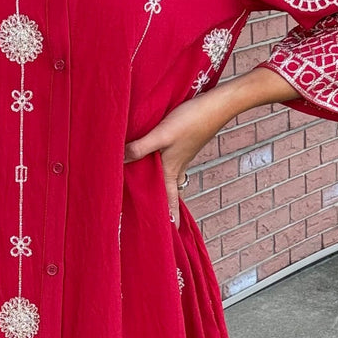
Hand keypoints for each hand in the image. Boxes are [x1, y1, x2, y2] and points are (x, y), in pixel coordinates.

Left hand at [123, 85, 237, 225]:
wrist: (217, 105)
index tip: (169, 233)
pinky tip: (148, 159)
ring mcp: (180, 156)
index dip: (169, 217)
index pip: (169, 201)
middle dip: (160, 204)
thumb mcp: (162, 135)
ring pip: (165, 176)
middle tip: (147, 216)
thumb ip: (140, 148)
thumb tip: (120, 161)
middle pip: (166, 191)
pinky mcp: (181, 144)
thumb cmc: (191, 120)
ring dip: (157, 185)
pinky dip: (157, 166)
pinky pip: (166, 161)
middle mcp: (176, 167)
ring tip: (143, 191)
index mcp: (172, 171)